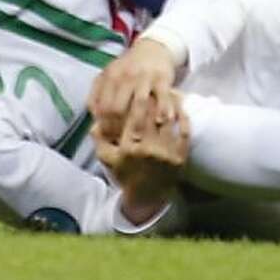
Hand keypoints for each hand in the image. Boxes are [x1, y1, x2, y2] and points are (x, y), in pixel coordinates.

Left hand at [89, 37, 178, 144]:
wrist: (153, 49)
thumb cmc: (128, 68)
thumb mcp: (109, 75)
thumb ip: (97, 95)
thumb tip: (93, 120)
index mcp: (110, 77)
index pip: (102, 107)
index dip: (104, 127)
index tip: (109, 139)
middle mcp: (125, 76)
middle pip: (117, 108)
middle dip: (119, 129)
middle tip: (123, 143)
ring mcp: (144, 77)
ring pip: (139, 104)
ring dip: (139, 125)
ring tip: (140, 140)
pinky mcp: (162, 78)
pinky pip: (163, 98)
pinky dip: (162, 112)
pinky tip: (162, 123)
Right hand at [94, 87, 189, 225]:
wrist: (148, 197)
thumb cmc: (127, 174)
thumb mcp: (109, 160)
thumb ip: (100, 140)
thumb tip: (95, 122)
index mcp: (128, 148)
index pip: (133, 116)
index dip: (137, 98)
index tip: (139, 86)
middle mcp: (147, 149)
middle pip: (151, 114)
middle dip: (153, 96)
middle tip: (155, 82)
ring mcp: (165, 153)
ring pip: (168, 119)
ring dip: (170, 102)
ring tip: (169, 89)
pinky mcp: (180, 156)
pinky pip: (184, 131)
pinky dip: (183, 116)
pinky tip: (181, 105)